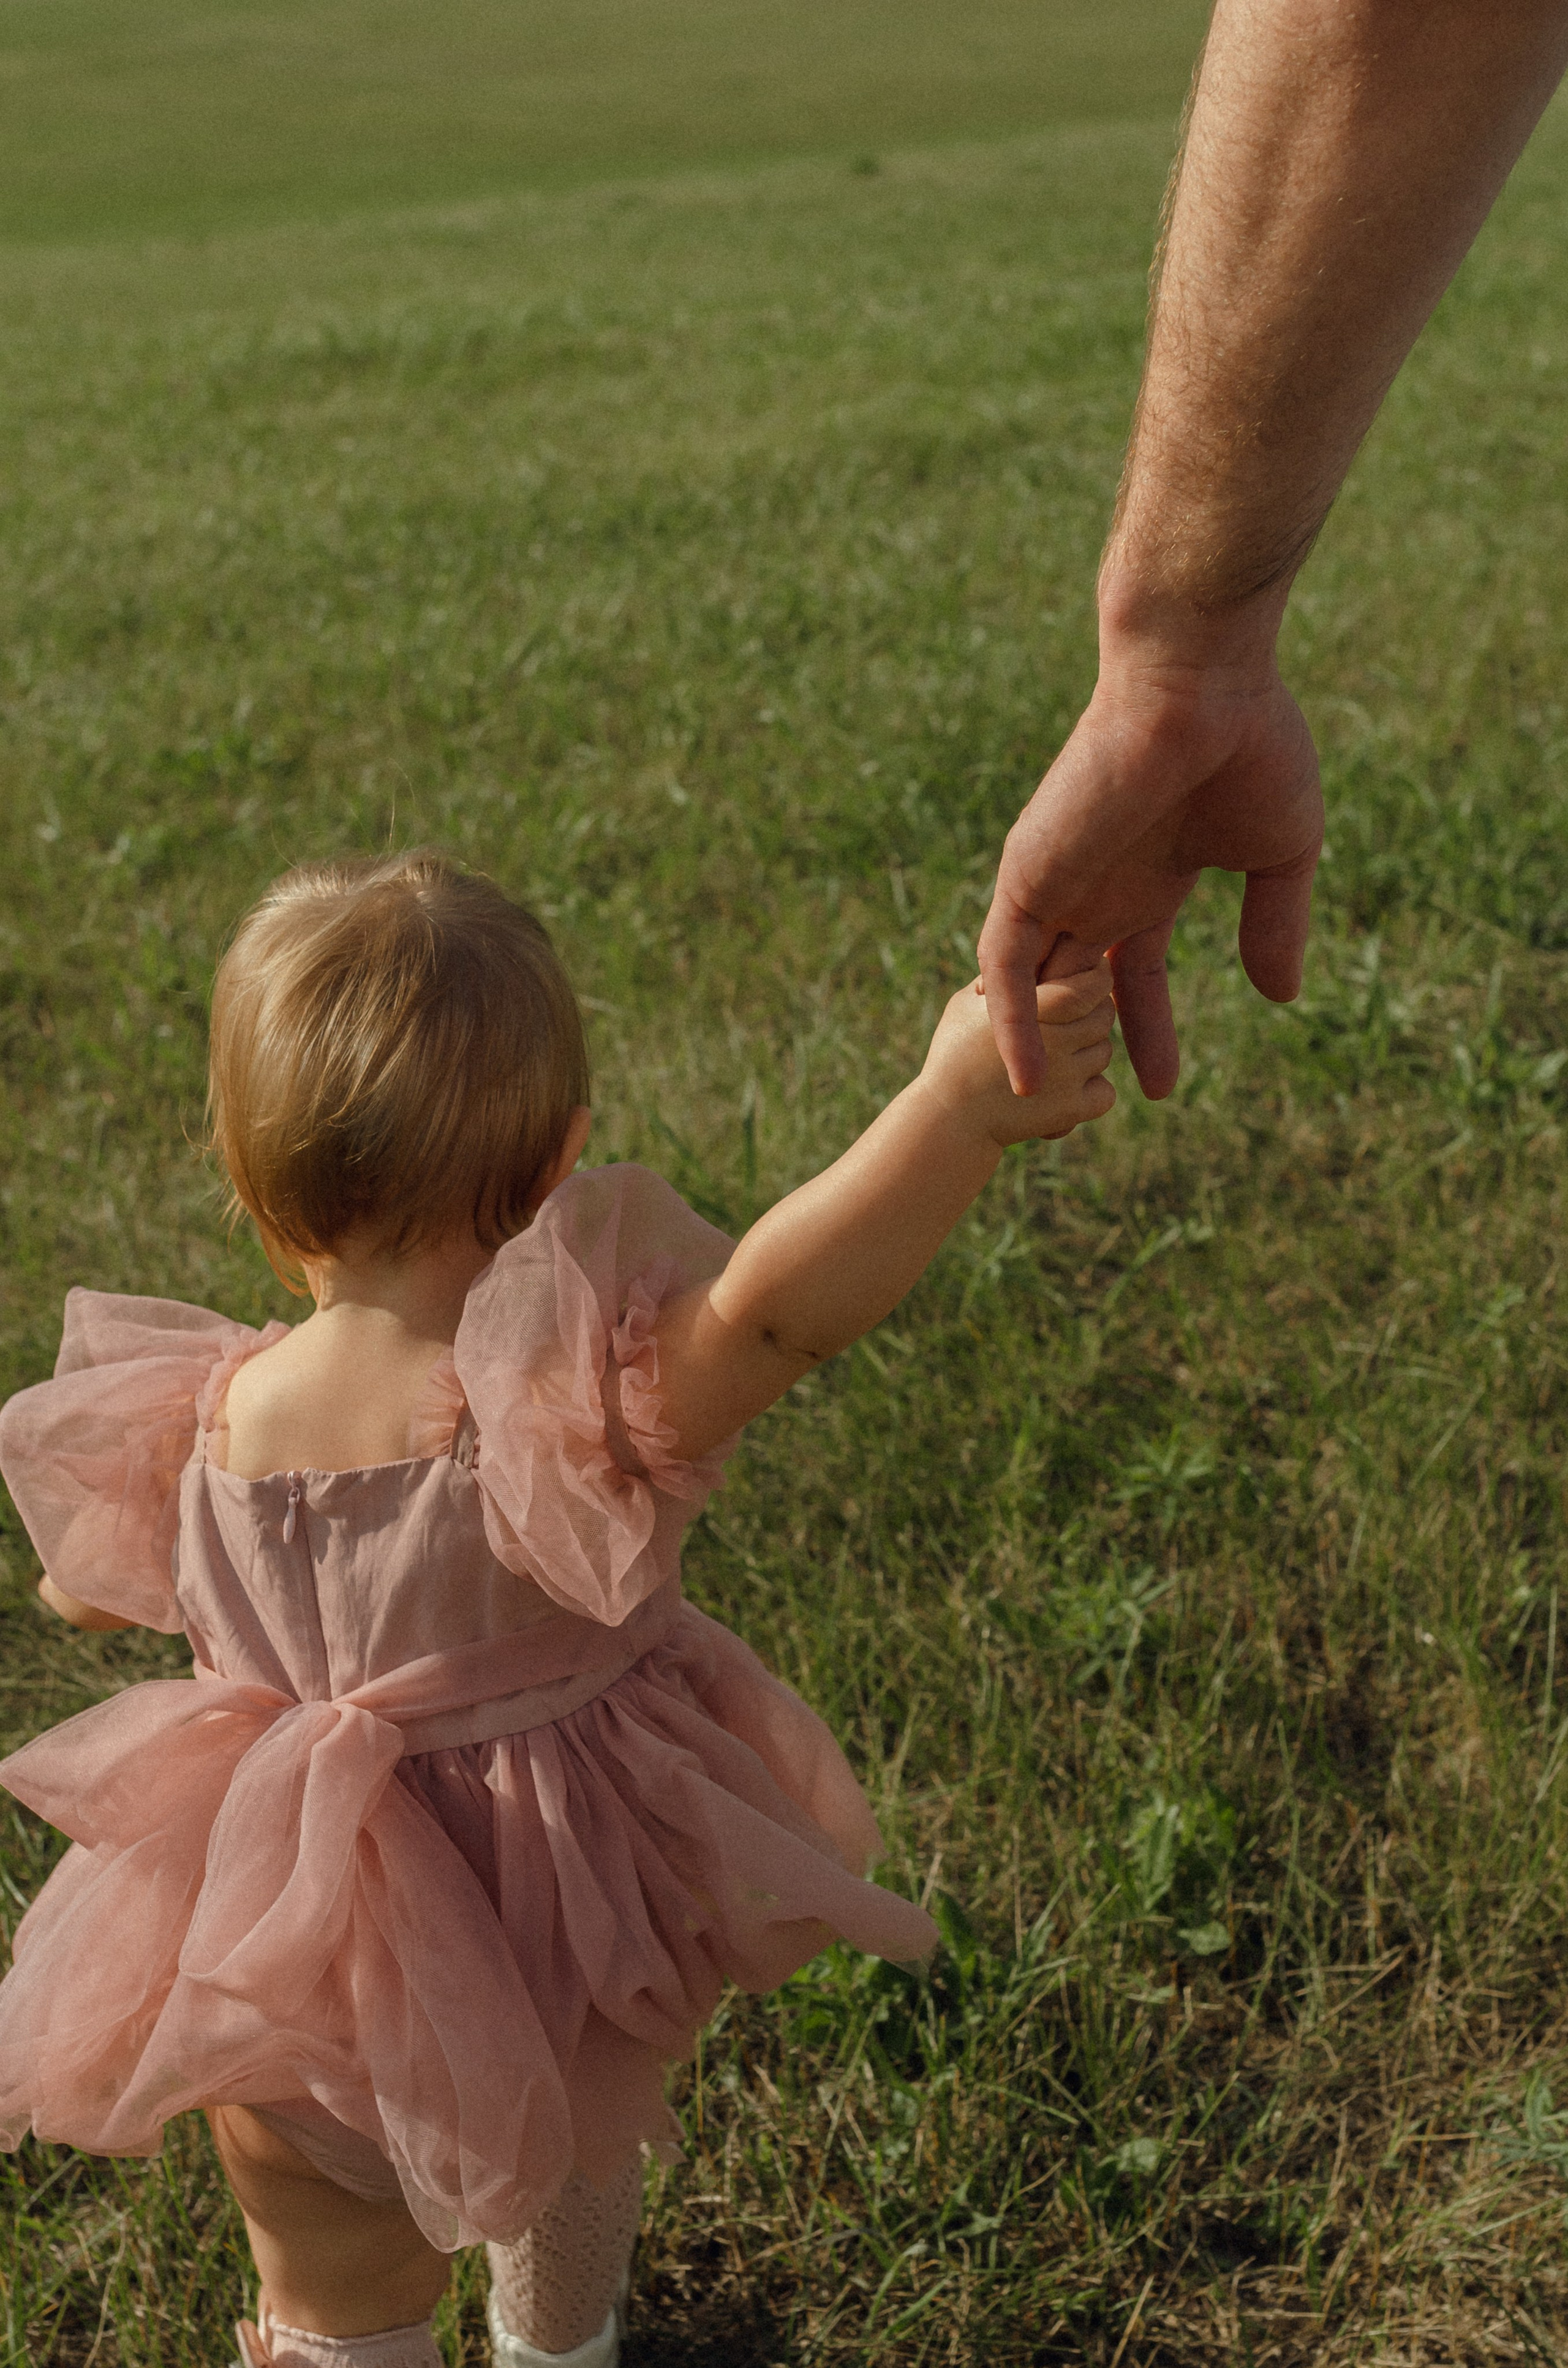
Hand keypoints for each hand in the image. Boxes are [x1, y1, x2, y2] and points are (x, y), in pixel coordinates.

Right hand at [919, 958, 1116, 1146]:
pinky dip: (1092, 1092)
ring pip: (1104, 1052)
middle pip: (1103, 1015)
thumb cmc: (953, 1056)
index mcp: (1031, 1010)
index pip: (1089, 985)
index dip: (1096, 977)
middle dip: (1092, 1011)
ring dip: (1088, 1051)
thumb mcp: (966, 1004)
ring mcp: (1067, 1078)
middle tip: (1072, 1016)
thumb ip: (1000, 979)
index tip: (1089, 977)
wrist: (949, 1119)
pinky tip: (1067, 1087)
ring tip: (1057, 1056)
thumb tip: (1033, 953)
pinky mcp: (1072, 1111)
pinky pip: (1106, 1093)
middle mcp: (1056, 1042)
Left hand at [976, 638, 1323, 1098]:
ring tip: (1052, 1113)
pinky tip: (1024, 1075)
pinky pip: (1004, 966)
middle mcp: (1095, 885)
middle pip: (1078, 991)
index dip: (1147, 1030)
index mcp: (1147, 878)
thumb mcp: (1278, 855)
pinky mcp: (1028, 876)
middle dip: (1085, 1051)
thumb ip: (1273, 925)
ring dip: (1041, 1046)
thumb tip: (1279, 997)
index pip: (1137, 973)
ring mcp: (1057, 882)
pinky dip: (1010, 1021)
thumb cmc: (1249, 745)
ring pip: (1033, 984)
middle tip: (1091, 1111)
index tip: (1157, 1087)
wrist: (1203, 684)